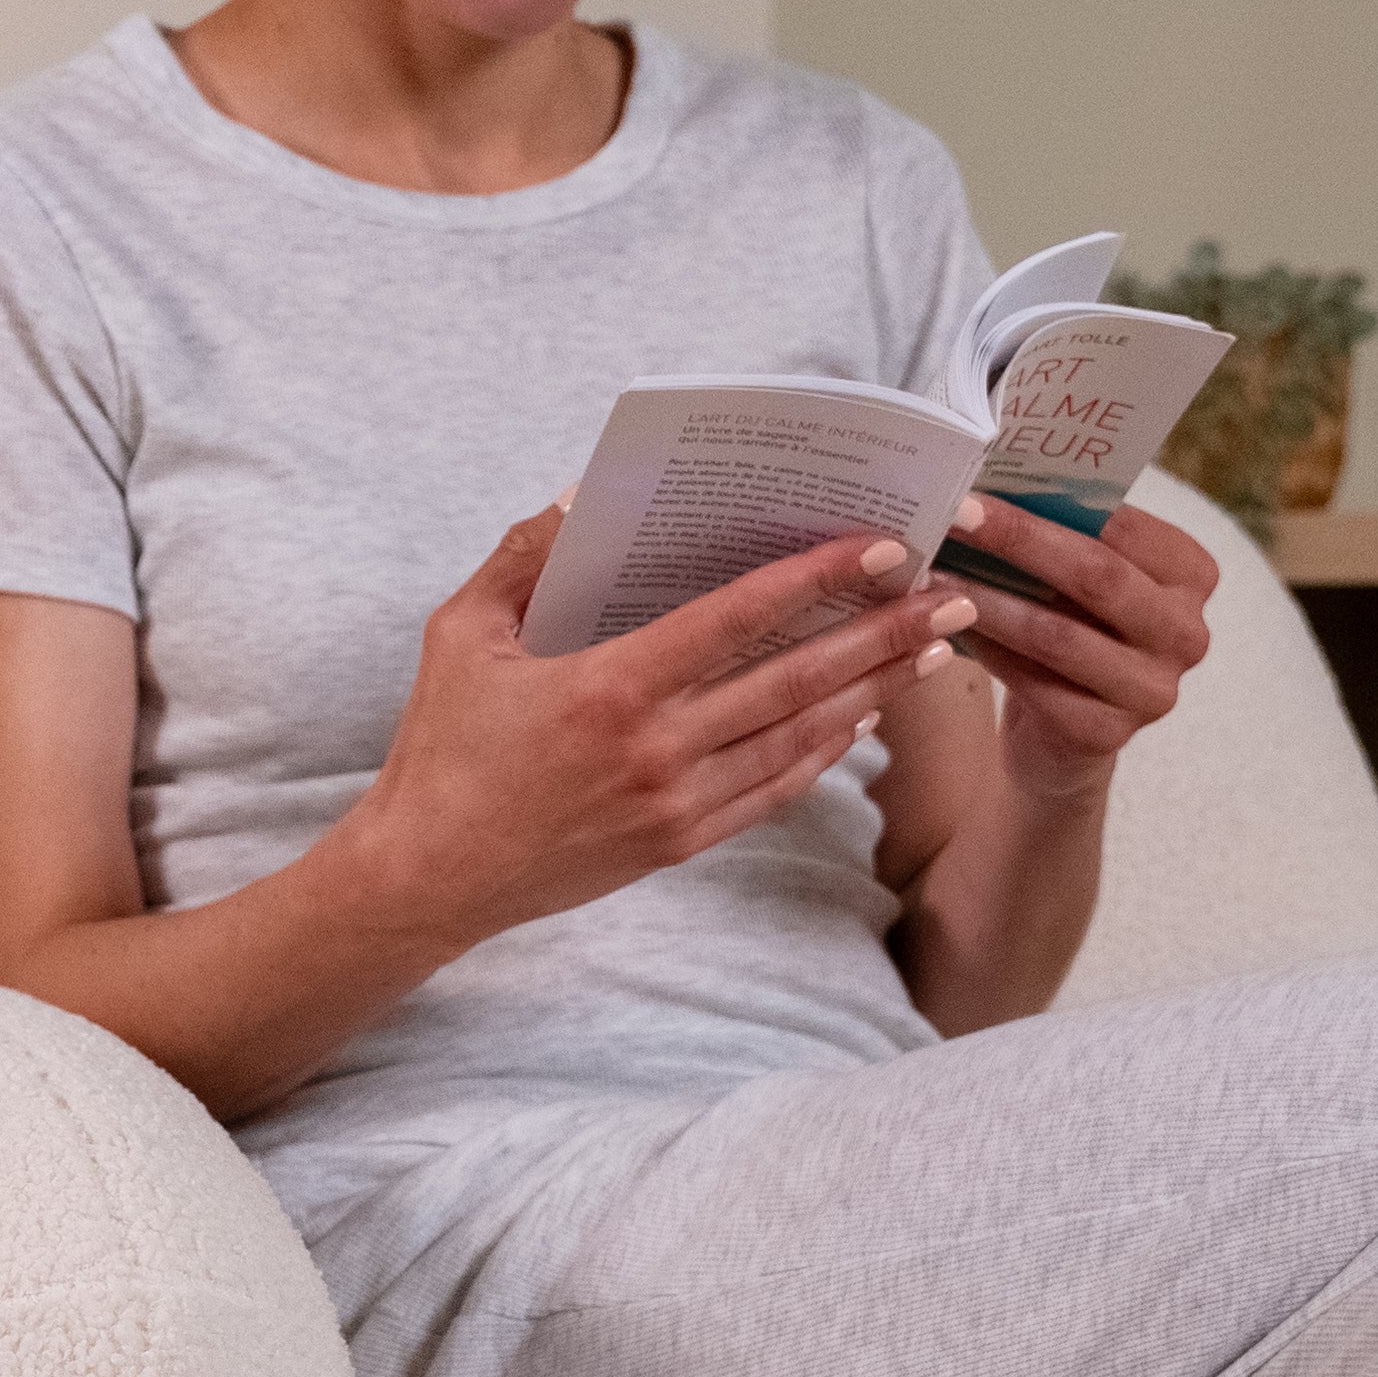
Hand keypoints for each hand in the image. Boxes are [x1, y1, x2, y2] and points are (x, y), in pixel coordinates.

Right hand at [338, 511, 958, 947]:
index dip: (817, 579)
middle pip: (796, 679)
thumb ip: (519, 560)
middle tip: (950, 601)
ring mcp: (675, 802)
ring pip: (799, 737)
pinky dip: (821, 753)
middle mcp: (658, 747)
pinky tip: (856, 721)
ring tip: (929, 656)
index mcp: (610, 685)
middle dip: (882, 635)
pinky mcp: (677, 844)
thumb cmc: (440, 749)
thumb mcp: (458, 635)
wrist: (427, 877)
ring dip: (870, 692)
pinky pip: (772, 791)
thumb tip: (578, 499)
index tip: (880, 548)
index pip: (739, 618)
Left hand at [929, 495, 1213, 803]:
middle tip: (954, 516)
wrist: (1067, 731)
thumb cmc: (1071, 626)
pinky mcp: (1108, 734)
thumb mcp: (1080, 577)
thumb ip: (1065, 532)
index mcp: (1191, 575)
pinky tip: (948, 629)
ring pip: (1058, 635)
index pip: (1124, 527)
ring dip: (988, 600)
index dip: (1052, 502)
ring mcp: (1154, 690)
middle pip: (1096, 575)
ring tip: (935, 575)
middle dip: (1018, 541)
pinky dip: (988, 651)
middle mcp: (1186, 633)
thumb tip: (992, 476)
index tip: (984, 482)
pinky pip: (1036, 684)